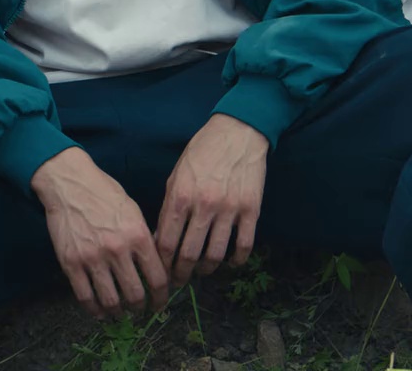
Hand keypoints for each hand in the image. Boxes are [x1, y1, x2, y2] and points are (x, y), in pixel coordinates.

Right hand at [32, 148, 168, 317]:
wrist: (69, 184)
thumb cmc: (104, 193)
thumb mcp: (133, 211)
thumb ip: (145, 239)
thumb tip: (156, 265)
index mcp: (138, 235)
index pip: (157, 278)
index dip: (162, 296)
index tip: (161, 302)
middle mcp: (117, 250)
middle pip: (135, 294)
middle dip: (141, 307)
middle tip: (141, 309)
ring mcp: (92, 259)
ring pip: (110, 300)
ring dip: (119, 312)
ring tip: (122, 313)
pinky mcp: (71, 264)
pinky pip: (85, 297)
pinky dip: (94, 310)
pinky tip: (100, 312)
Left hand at [156, 114, 268, 286]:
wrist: (238, 131)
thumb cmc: (202, 151)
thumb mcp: (176, 175)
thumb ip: (168, 207)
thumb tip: (160, 239)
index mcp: (180, 196)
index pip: (166, 243)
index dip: (162, 264)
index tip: (162, 272)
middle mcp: (204, 205)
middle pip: (189, 254)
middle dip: (181, 273)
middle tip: (180, 279)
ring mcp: (229, 208)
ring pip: (215, 254)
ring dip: (206, 269)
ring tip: (203, 271)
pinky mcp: (251, 209)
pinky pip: (244, 245)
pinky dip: (236, 260)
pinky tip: (230, 262)